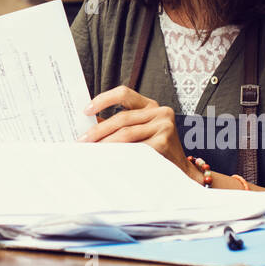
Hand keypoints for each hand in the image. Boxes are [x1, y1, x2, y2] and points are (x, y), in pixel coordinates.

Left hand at [80, 86, 201, 183]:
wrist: (182, 171)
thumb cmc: (157, 151)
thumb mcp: (140, 131)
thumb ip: (119, 125)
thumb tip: (89, 126)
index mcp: (151, 106)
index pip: (124, 93)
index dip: (103, 99)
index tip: (86, 110)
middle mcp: (160, 112)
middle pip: (122, 117)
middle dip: (98, 130)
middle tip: (82, 139)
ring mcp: (164, 126)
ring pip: (126, 133)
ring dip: (105, 142)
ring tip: (91, 149)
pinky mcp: (164, 142)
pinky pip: (135, 147)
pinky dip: (119, 152)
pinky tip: (108, 158)